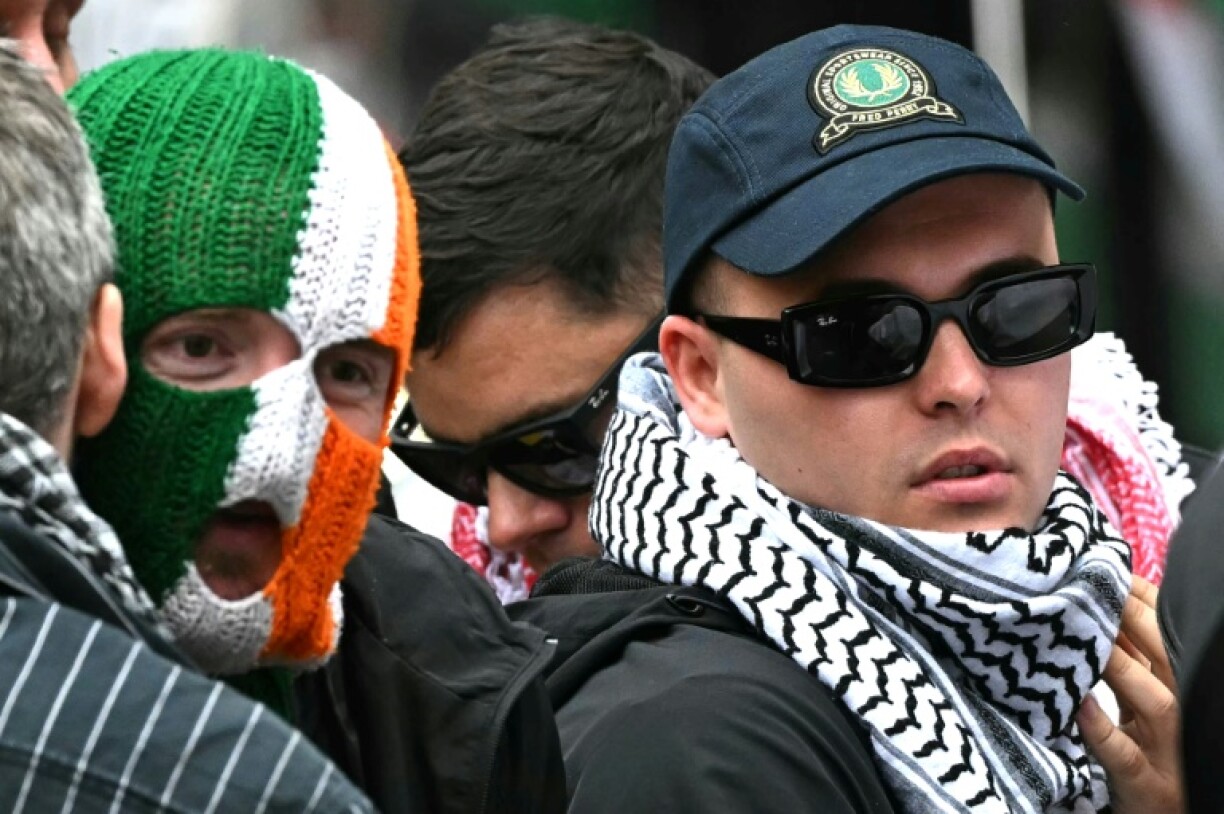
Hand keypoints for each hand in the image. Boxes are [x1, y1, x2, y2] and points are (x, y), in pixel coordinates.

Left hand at [1076, 576, 1183, 813]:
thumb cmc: (1147, 752)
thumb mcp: (1145, 705)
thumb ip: (1131, 661)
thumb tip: (1101, 601)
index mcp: (1182, 688)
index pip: (1169, 635)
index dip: (1145, 600)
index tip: (1112, 569)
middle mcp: (1184, 714)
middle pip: (1166, 658)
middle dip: (1133, 619)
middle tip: (1093, 586)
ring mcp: (1168, 753)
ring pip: (1154, 701)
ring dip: (1120, 664)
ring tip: (1084, 633)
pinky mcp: (1147, 786)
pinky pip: (1124, 756)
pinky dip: (1101, 729)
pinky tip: (1078, 705)